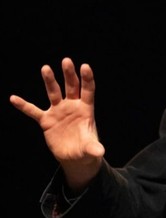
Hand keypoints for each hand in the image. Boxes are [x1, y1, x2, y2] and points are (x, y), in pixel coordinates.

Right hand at [9, 57, 103, 190]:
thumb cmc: (86, 149)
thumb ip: (94, 148)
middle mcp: (72, 106)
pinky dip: (24, 106)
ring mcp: (58, 111)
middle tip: (66, 60)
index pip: (87, 91)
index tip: (85, 66)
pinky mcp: (46, 120)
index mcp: (86, 110)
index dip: (87, 79)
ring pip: (53, 93)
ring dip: (49, 81)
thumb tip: (100, 152)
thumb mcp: (91, 149)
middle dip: (69, 74)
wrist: (74, 157)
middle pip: (71, 87)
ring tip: (46, 68)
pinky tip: (14, 98)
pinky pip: (33, 111)